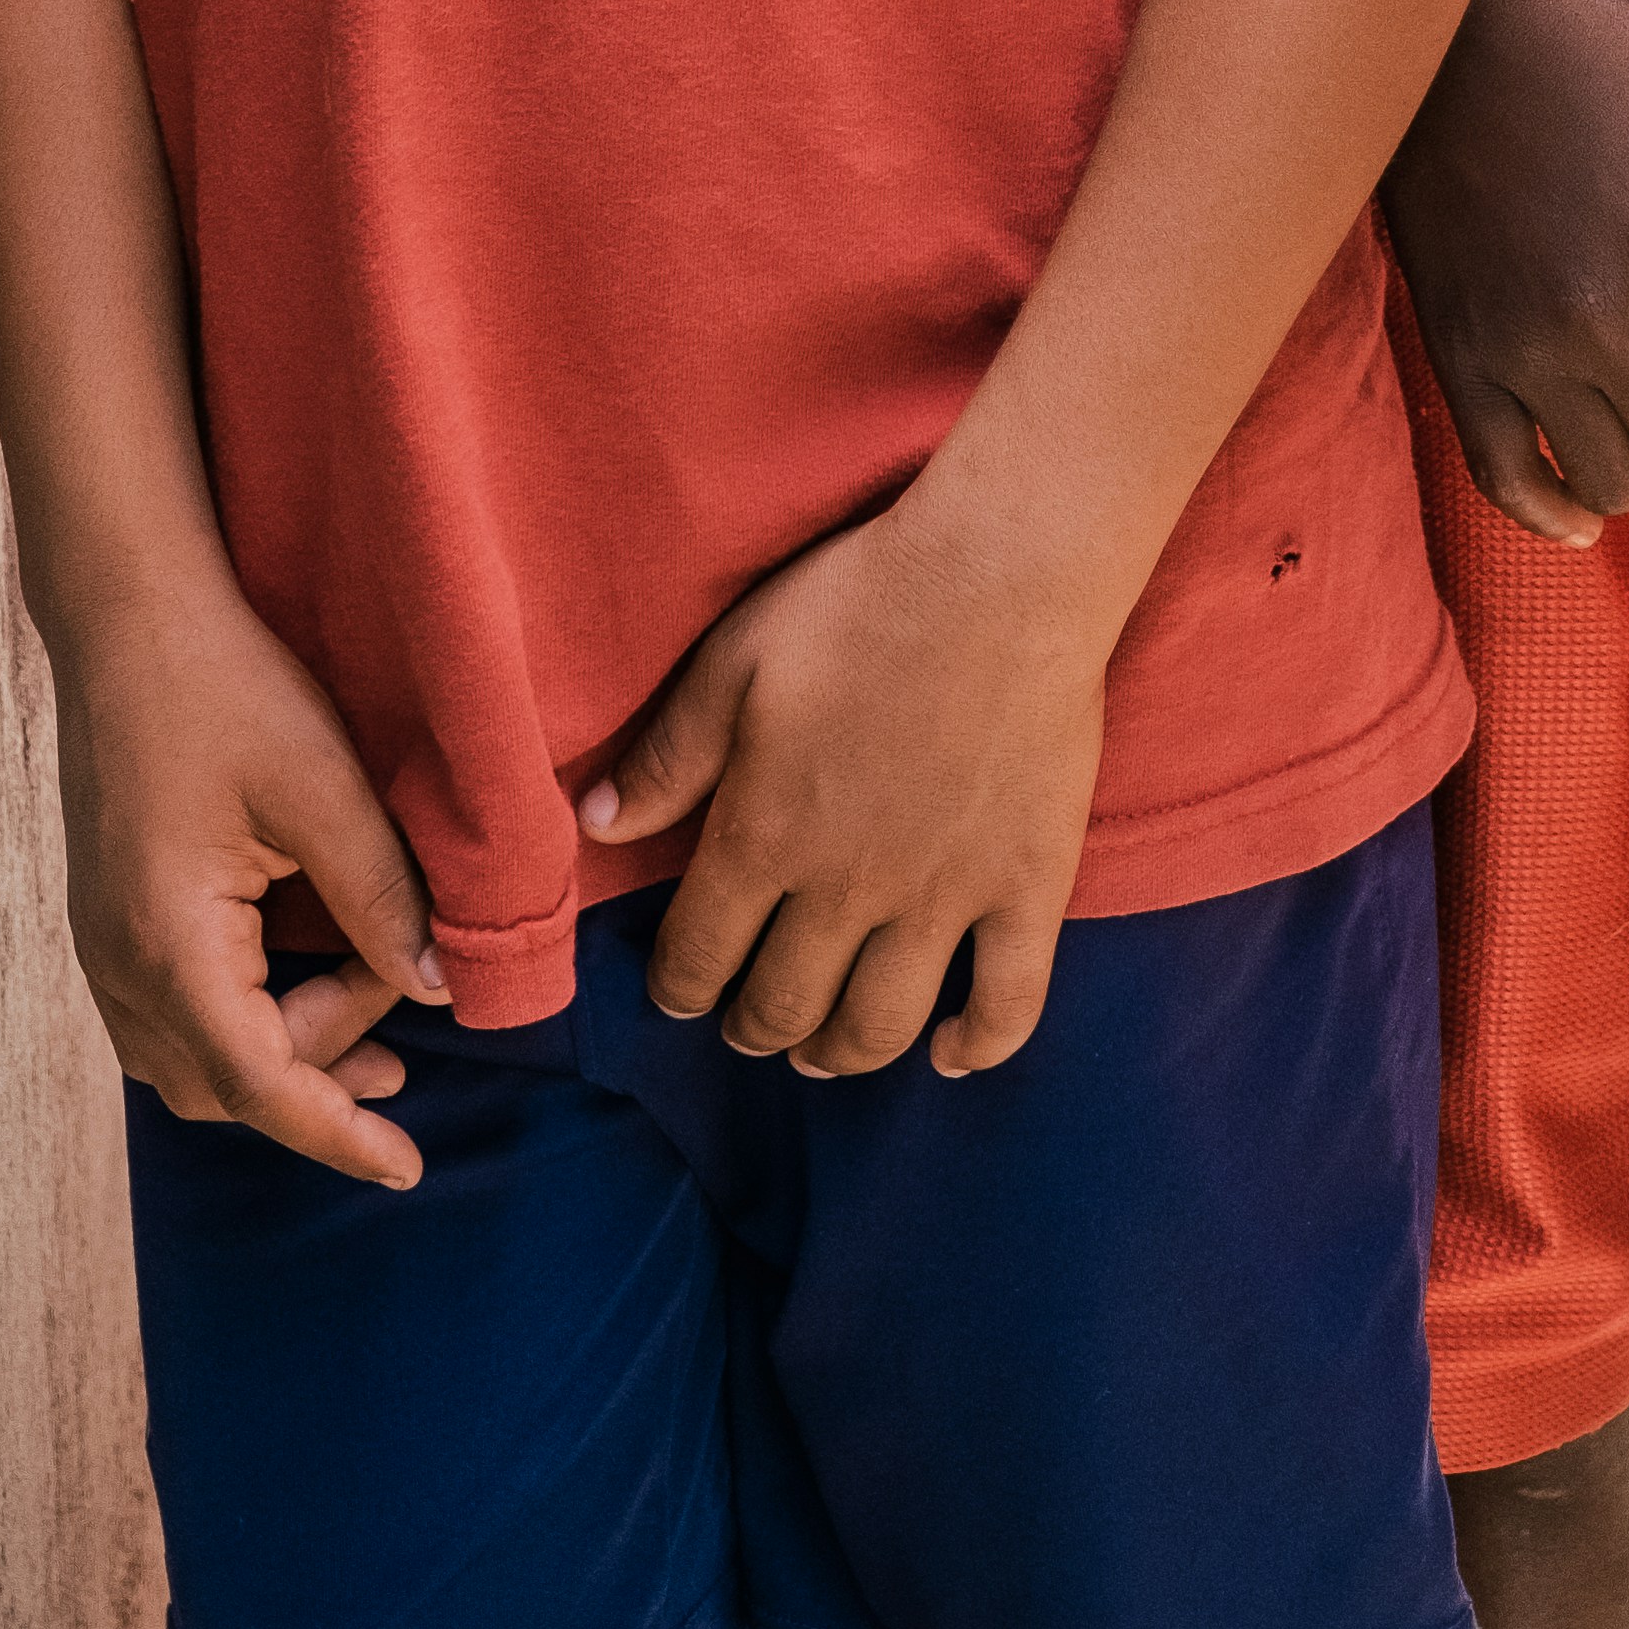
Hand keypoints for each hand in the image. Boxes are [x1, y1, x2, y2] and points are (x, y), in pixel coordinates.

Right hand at [52, 571, 448, 1188]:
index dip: (337, 1133)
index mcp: (170, 944)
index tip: (407, 1167)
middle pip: (223, 1082)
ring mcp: (103, 944)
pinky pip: (174, 1011)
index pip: (260, 1084)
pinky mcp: (109, 916)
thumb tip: (437, 988)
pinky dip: (245, 1017)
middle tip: (406, 1029)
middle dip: (319, 1074)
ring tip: (373, 1030)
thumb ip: (380, 897)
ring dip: (281, 1053)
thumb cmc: (224, 686)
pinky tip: (305, 977)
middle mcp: (119, 965)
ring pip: (192, 1057)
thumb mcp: (322, 789)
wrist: (127, 615)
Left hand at [582, 503, 1104, 1085]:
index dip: (679, 987)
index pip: (700, 955)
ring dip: (840, 1052)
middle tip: (750, 1021)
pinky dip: (979, 1046)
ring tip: (824, 1050)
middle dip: (753, 1027)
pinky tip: (950, 1055)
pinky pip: (1008, 1000)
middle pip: (785, 1004)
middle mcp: (847, 891)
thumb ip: (669, 755)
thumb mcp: (735, 661)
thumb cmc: (858, 603)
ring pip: (878, 1024)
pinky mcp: (1027, 884)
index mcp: (765, 840)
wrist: (1001, 573)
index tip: (679, 992)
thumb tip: (600, 827)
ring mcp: (943, 897)